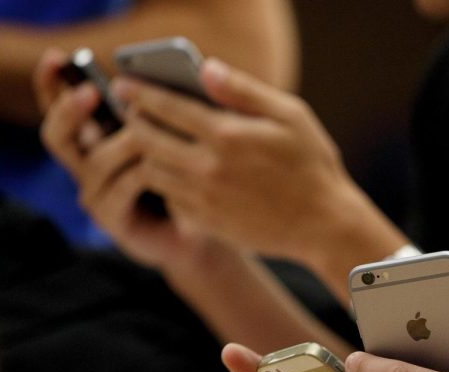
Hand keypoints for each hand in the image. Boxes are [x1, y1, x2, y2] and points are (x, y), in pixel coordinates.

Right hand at [35, 48, 215, 270]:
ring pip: (96, 161)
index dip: (52, 83)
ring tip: (145, 133)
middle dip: (70, 110)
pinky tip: (159, 168)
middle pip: (58, 133)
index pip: (61, 106)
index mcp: (96, 138)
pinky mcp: (113, 219)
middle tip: (91, 92)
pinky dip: (139, 175)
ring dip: (122, 143)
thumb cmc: (191, 177)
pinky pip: (120, 191)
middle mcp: (88, 164)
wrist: (204, 230)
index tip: (56, 58)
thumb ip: (160, 112)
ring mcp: (97, 193)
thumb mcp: (175, 138)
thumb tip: (158, 84)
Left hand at [108, 58, 401, 273]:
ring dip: (144, 155)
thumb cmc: (313, 166)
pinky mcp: (207, 221)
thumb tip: (206, 69)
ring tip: (148, 144)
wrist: (324, 225)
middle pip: (147, 139)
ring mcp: (205, 198)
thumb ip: (245, 91)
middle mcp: (210, 167)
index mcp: (229, 134)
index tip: (124, 86)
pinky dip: (163, 183)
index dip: (140, 93)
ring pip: (152, 171)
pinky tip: (172, 174)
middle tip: (131, 115)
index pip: (167, 107)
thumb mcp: (292, 117)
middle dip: (133, 123)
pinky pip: (168, 198)